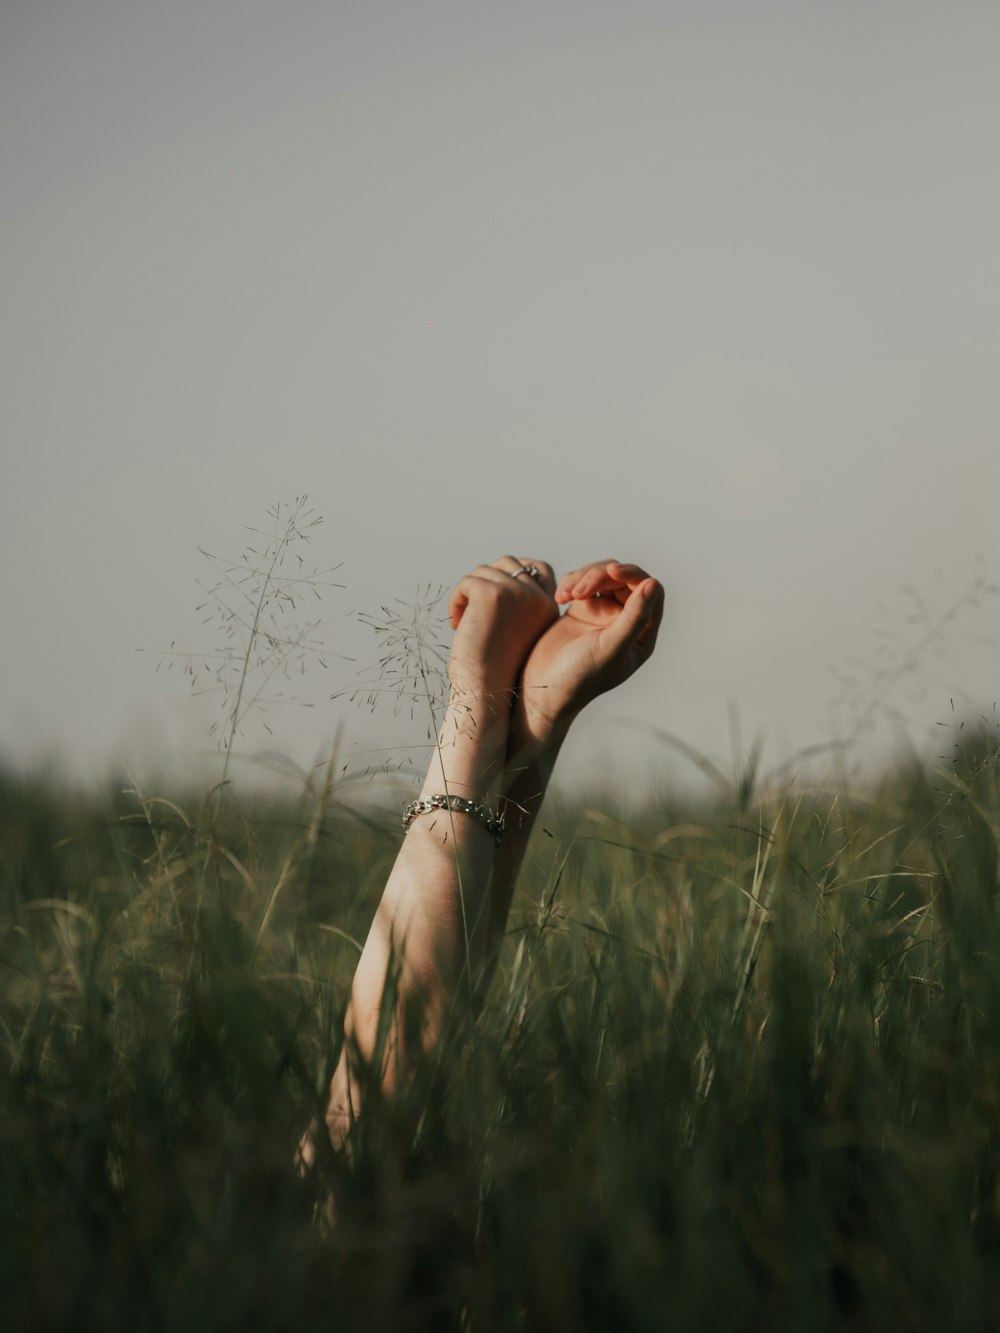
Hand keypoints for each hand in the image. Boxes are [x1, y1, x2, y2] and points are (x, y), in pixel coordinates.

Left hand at [448, 557, 557, 699]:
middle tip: (474, 615)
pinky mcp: (492, 594)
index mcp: (550, 607)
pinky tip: (458, 626)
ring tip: (465, 623)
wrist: (486, 693)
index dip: (512, 575)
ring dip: (469, 594)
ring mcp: (517, 593)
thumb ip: (520, 602)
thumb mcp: (517, 629)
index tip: (493, 601)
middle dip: (486, 583)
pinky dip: (457, 601)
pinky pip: (467, 582)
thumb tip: (501, 570)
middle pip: (507, 564)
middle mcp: (538, 597)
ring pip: (484, 572)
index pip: (537, 567)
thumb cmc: (497, 668)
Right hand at [514, 560, 663, 740]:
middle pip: (623, 579)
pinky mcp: (580, 609)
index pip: (650, 591)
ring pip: (601, 576)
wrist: (542, 688)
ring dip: (583, 577)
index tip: (612, 571)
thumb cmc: (580, 677)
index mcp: (641, 633)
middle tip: (580, 590)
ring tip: (565, 595)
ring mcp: (602, 614)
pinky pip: (581, 582)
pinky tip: (559, 597)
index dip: (634, 575)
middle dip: (600, 576)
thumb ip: (635, 618)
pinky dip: (569, 583)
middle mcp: (625, 621)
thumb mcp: (610, 648)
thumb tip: (653, 584)